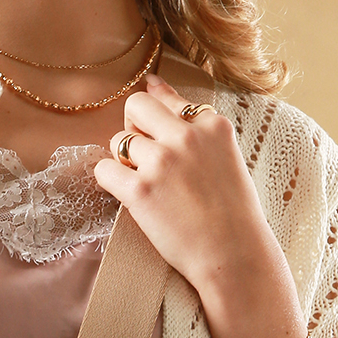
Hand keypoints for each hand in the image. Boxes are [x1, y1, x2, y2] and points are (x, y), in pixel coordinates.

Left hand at [93, 74, 303, 337]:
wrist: (234, 255)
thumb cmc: (232, 211)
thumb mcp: (224, 154)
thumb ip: (192, 121)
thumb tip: (153, 82)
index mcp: (212, 123)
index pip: (164, 98)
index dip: (153, 119)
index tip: (156, 135)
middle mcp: (186, 136)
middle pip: (134, 106)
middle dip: (133, 128)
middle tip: (144, 157)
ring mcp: (162, 163)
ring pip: (117, 140)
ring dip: (124, 161)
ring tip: (147, 184)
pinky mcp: (140, 191)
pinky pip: (104, 170)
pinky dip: (111, 182)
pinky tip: (131, 196)